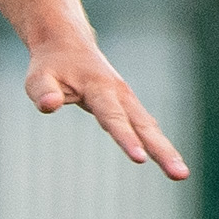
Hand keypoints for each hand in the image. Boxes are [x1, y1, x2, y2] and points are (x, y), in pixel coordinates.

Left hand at [24, 39, 190, 179]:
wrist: (67, 43)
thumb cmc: (50, 65)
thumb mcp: (37, 78)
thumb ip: (43, 92)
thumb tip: (48, 106)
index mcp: (98, 87)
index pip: (113, 117)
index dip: (126, 138)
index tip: (141, 159)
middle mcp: (119, 94)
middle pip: (143, 126)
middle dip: (162, 150)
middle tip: (180, 175)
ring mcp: (127, 99)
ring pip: (149, 127)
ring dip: (167, 151)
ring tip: (181, 175)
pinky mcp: (127, 105)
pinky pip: (145, 126)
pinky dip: (158, 143)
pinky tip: (170, 161)